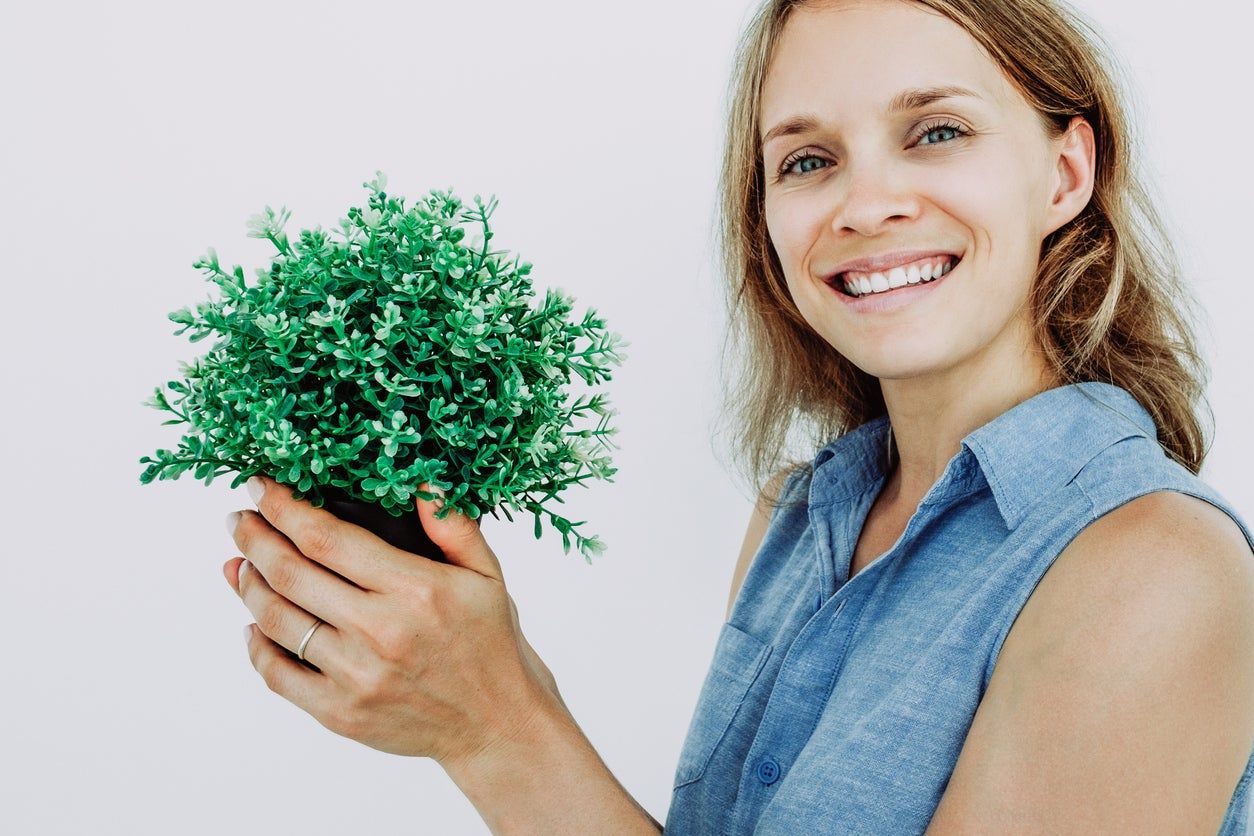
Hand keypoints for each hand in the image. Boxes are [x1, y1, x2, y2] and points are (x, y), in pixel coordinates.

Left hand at [223, 475, 562, 764]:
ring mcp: (356, 676)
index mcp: (415, 588)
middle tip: (239, 520)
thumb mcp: (488, 574)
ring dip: (249, 586)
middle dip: (255, 539)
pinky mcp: (340, 713)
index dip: (285, 508)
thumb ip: (453, 524)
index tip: (262, 488)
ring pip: (278, 621)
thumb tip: (419, 480)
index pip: (327, 538)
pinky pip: (279, 675)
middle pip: (291, 574)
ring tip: (241, 565)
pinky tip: (254, 625)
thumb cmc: (492, 643)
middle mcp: (380, 631)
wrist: (498, 724)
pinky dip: (257, 646)